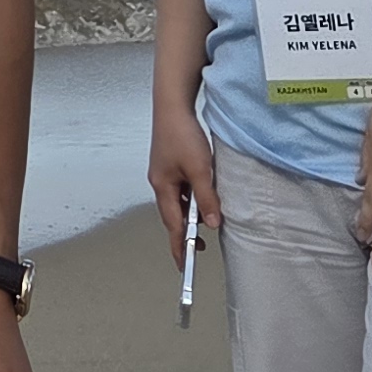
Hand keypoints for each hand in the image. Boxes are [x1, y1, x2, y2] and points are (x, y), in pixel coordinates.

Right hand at [148, 105, 220, 258]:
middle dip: (185, 232)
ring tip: (205, 224)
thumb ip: (206, 198)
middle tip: (199, 248)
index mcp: (163, 187)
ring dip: (189, 215)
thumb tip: (211, 224)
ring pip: (177, 202)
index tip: (184, 265)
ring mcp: (164, 173)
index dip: (179, 246)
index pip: (172, 225)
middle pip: (173, 215)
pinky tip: (202, 197)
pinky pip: (180, 189)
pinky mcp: (170, 163)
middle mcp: (160, 182)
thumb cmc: (182, 135)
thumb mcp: (199, 170)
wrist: (172, 106)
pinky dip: (190, 199)